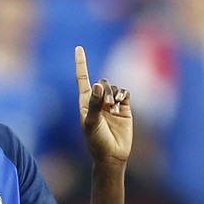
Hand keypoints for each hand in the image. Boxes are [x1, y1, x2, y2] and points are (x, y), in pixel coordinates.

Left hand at [75, 46, 132, 162]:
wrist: (112, 155)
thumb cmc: (96, 141)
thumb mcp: (91, 123)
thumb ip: (94, 104)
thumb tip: (97, 84)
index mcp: (84, 102)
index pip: (82, 79)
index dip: (81, 63)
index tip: (79, 48)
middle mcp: (97, 101)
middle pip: (102, 82)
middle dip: (105, 90)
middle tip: (107, 105)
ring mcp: (111, 104)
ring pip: (114, 87)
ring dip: (114, 94)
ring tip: (114, 108)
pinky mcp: (124, 108)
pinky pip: (125, 92)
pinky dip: (123, 94)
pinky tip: (121, 103)